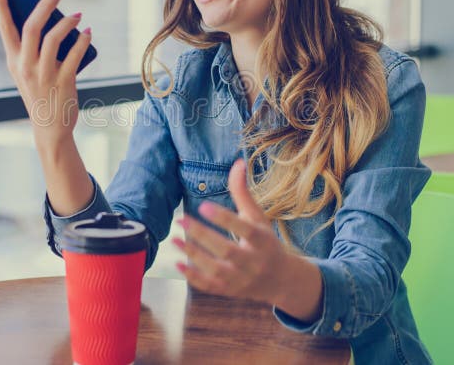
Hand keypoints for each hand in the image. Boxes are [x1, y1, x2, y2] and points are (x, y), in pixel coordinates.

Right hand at [0, 0, 91, 148]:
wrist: (50, 127)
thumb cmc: (40, 93)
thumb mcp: (28, 72)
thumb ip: (33, 49)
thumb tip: (49, 19)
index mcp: (13, 61)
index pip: (4, 27)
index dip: (0, 5)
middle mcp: (25, 66)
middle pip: (31, 27)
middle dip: (44, 4)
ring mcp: (44, 74)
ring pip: (53, 38)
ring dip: (67, 22)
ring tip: (78, 15)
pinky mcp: (63, 81)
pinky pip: (75, 54)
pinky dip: (83, 39)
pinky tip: (88, 32)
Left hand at [173, 159, 293, 305]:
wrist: (280, 280)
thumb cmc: (266, 242)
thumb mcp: (257, 217)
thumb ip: (243, 193)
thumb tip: (237, 162)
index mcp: (263, 241)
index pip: (244, 230)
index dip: (225, 218)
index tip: (203, 205)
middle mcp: (253, 263)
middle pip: (227, 251)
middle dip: (202, 236)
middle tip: (180, 219)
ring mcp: (241, 280)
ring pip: (216, 270)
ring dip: (193, 255)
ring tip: (174, 239)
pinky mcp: (229, 291)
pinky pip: (209, 286)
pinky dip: (193, 277)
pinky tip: (177, 263)